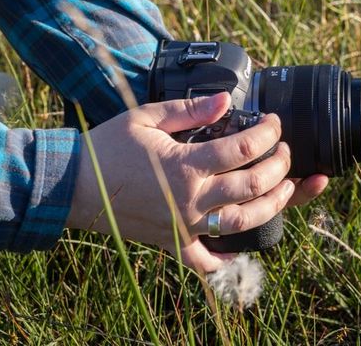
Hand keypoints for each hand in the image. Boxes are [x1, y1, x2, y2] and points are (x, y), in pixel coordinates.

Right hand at [65, 92, 328, 271]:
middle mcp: (191, 199)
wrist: (72, 185)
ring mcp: (184, 225)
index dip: (269, 133)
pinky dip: (225, 258)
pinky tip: (241, 248)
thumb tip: (226, 100)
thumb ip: (189, 110)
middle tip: (285, 151)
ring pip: (244, 222)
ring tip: (288, 188)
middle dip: (280, 166)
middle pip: (255, 186)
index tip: (275, 122)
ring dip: (274, 205)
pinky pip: (204, 260)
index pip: (245, 148)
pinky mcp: (173, 242)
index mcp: (186, 165)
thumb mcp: (146, 117)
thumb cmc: (107, 147)